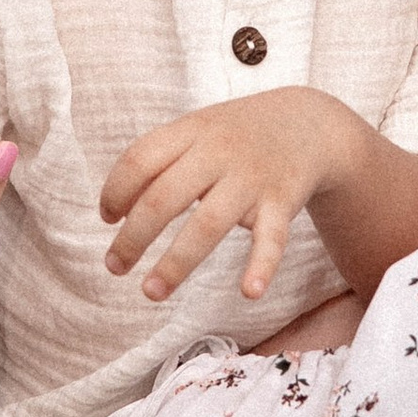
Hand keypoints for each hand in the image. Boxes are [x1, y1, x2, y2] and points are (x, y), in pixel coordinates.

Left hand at [101, 88, 370, 302]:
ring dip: (176, 263)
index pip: (139, 160)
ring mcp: (251, 179)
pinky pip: (272, 238)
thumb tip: (114, 212)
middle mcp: (217, 153)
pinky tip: (249, 292)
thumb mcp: (197, 131)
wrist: (309, 124)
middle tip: (114, 267)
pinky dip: (262, 265)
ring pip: (207, 224)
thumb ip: (157, 161)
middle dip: (133, 237)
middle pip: (163, 198)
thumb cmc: (237, 135)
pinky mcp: (282, 203)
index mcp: (190, 132)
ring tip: (151, 292)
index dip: (115, 192)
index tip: (108, 219)